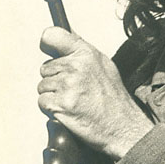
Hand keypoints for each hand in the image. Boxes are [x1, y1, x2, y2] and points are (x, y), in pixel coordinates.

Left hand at [37, 27, 152, 159]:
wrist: (122, 127)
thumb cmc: (114, 100)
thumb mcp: (105, 66)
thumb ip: (82, 52)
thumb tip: (66, 36)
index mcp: (86, 54)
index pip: (52, 36)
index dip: (48, 45)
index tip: (50, 52)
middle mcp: (75, 67)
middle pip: (45, 68)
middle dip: (56, 79)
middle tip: (76, 90)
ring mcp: (67, 85)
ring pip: (42, 86)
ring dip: (54, 96)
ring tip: (75, 101)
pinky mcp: (60, 104)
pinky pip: (42, 102)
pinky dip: (52, 108)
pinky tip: (69, 110)